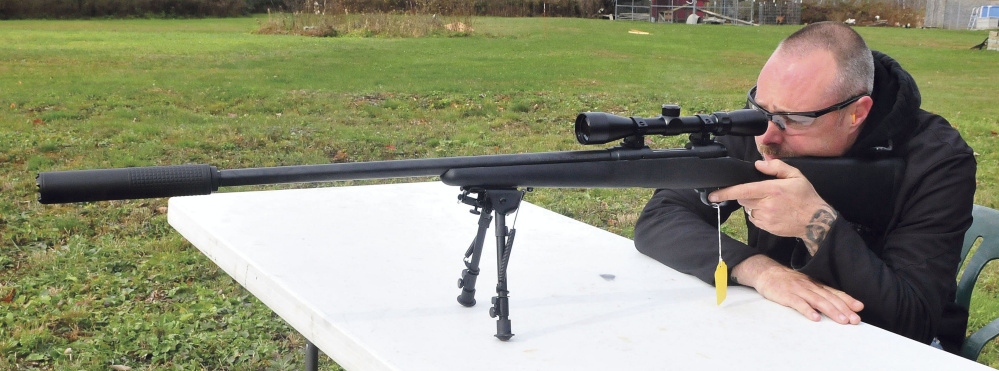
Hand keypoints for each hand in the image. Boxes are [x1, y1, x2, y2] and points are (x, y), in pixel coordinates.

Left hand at [709, 159, 836, 254]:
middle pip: (742, 199)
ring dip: (753, 205)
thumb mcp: (796, 176)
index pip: (743, 190)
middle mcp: (766, 205)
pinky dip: (758, 214)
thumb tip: (759, 164)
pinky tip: (772, 211)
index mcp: (772, 190)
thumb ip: (776, 167)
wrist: (815, 221)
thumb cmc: (806, 197)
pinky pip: (754, 219)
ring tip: (771, 203)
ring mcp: (766, 218)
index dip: (725, 193)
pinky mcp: (766, 227)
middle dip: (746, 194)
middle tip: (761, 192)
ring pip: (748, 209)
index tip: (713, 195)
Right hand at [733, 255, 863, 323]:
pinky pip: (798, 303)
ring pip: (818, 301)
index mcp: (815, 285)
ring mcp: (798, 290)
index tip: (859, 308)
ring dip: (831, 311)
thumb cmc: (787, 282)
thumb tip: (836, 305)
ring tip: (842, 321)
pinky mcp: (786, 295)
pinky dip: (808, 310)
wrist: (766, 272)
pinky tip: (815, 318)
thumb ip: (818, 294)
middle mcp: (810, 287)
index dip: (847, 300)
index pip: (834, 293)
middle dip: (844, 309)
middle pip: (830, 298)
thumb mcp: (805, 285)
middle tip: (855, 320)